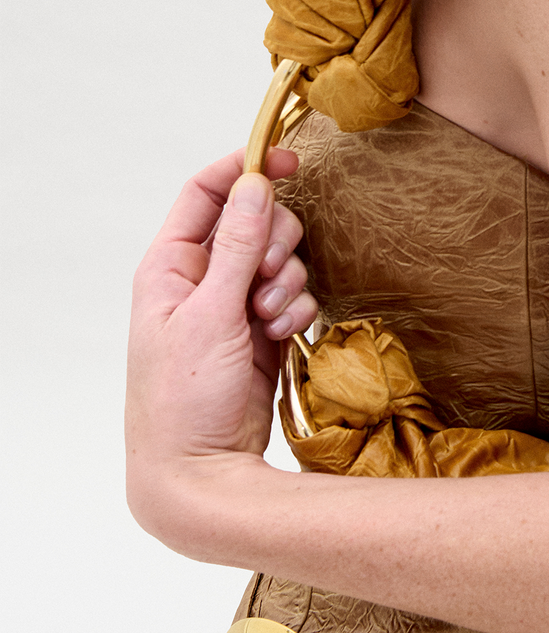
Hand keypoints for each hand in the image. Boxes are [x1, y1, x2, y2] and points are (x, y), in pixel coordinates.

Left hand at [125, 148, 316, 547]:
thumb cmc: (184, 398)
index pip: (205, 192)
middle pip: (255, 221)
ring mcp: (232, 304)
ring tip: (272, 321)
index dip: (245, 169)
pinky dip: (295, 309)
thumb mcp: (211, 314)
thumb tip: (254, 184)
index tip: (289, 161)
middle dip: (277, 243)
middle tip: (272, 275)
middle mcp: (199, 278)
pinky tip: (282, 337)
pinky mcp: (260, 329)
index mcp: (169, 265)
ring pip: (280, 258)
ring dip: (288, 283)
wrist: (199, 471)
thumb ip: (238, 246)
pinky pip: (292, 294)